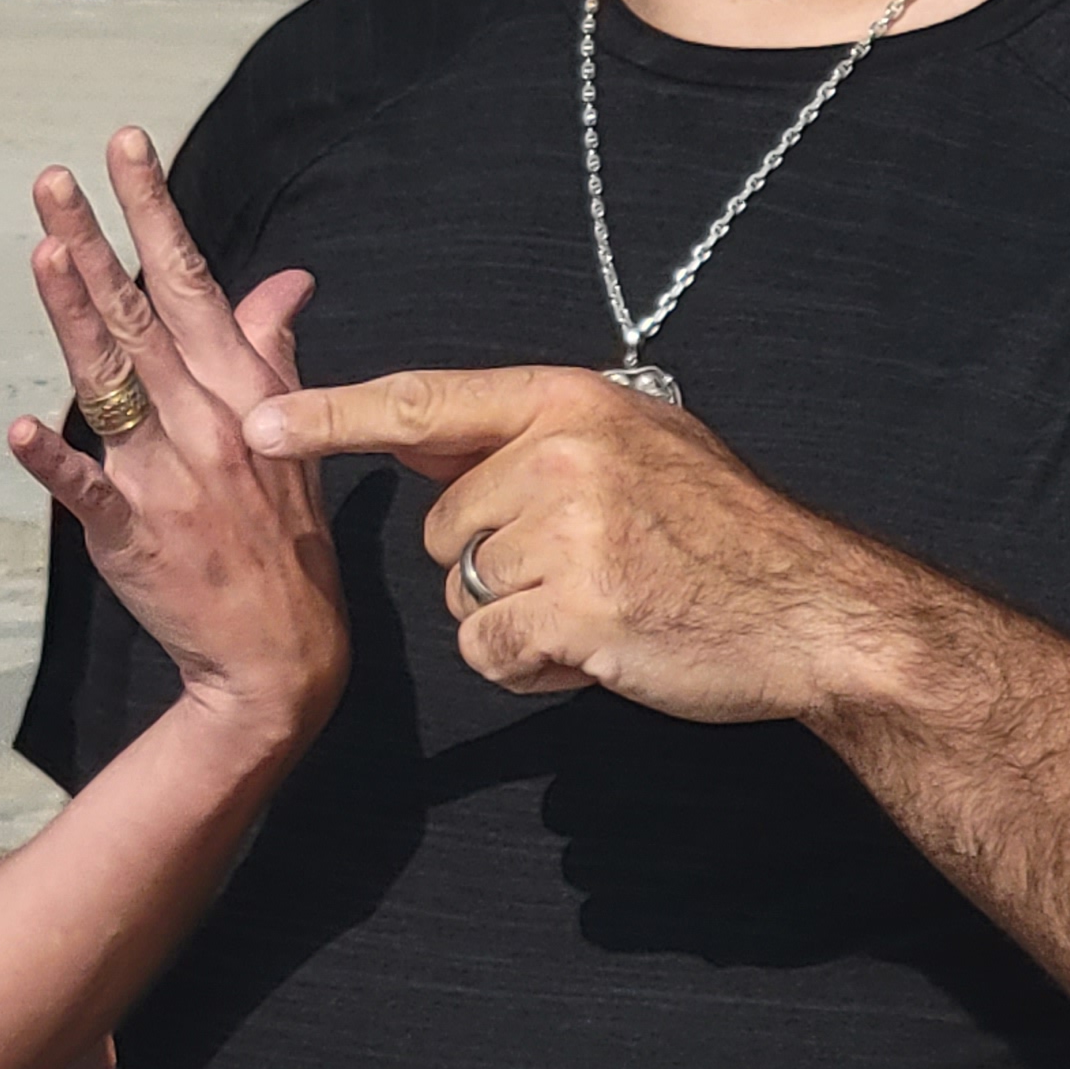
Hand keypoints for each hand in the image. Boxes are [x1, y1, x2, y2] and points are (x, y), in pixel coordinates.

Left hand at [9, 129, 342, 745]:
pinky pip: (87, 487)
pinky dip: (56, 458)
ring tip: (41, 252)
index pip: (189, 278)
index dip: (153, 210)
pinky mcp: (132, 531)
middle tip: (51, 180)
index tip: (124, 145)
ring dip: (75, 316)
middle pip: (139, 315)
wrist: (282, 652)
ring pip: (112, 380)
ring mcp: (168, 473)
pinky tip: (22, 425)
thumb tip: (283, 279)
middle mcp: (206, 416)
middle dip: (93, 242)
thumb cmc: (283, 532)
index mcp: (241, 384)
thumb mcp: (296, 429)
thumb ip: (273, 346)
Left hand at [246, 368, 922, 720]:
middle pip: (442, 525)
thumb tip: (411, 431)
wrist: (813, 609)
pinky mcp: (578, 610)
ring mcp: (570, 532)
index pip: (421, 402)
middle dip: (494, 563)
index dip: (330, 414)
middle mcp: (561, 454)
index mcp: (568, 401)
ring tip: (606, 606)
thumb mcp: (633, 444)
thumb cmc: (722, 532)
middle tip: (589, 569)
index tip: (256, 424)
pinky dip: (533, 667)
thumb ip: (523, 436)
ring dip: (517, 620)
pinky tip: (601, 649)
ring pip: (464, 594)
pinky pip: (491, 650)